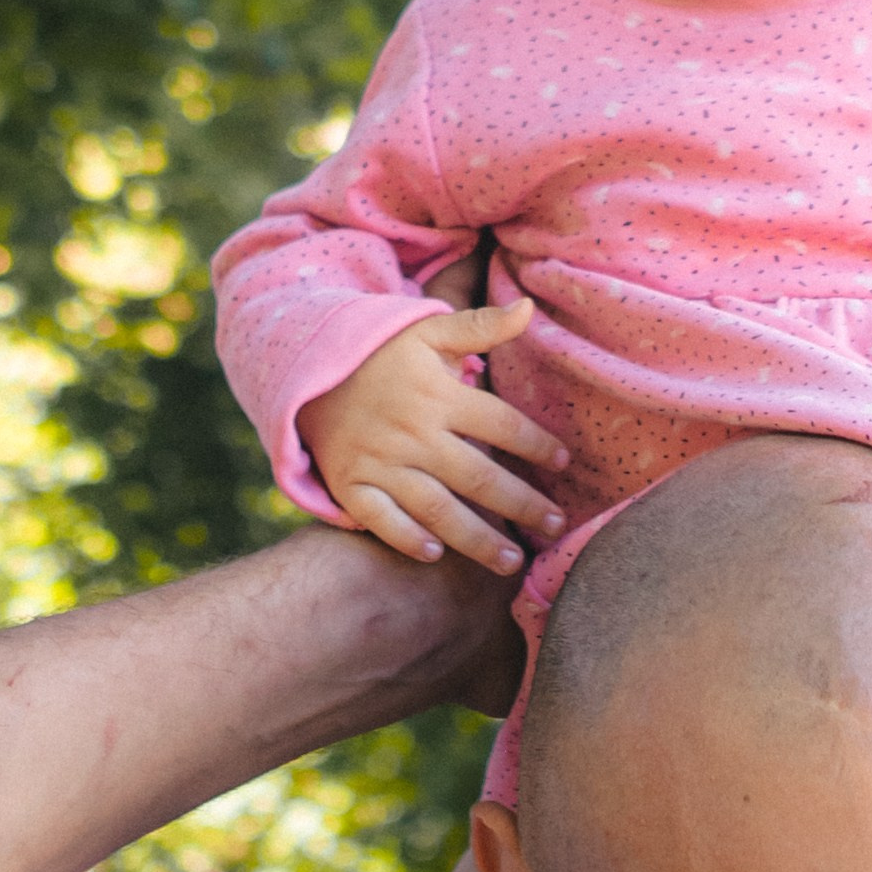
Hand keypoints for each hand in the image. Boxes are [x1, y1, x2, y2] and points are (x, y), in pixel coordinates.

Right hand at [298, 300, 571, 572]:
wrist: (307, 368)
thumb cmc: (381, 354)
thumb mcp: (428, 331)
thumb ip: (481, 326)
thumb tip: (528, 308)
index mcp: (438, 396)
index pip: (501, 424)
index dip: (536, 444)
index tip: (564, 463)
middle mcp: (412, 434)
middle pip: (477, 476)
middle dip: (521, 504)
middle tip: (555, 525)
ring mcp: (379, 463)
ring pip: (437, 508)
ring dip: (477, 539)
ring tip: (512, 564)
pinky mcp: (350, 484)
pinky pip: (379, 519)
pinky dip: (404, 538)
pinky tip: (434, 554)